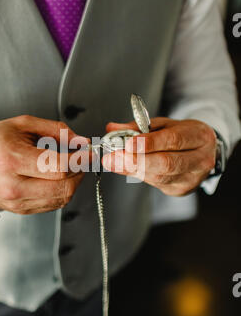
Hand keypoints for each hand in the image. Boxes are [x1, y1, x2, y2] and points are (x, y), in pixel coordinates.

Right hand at [0, 115, 88, 213]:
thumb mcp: (23, 124)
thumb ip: (56, 130)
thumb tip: (80, 141)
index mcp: (12, 159)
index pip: (57, 167)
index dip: (79, 159)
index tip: (88, 152)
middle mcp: (13, 185)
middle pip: (63, 186)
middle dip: (80, 171)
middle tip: (82, 159)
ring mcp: (16, 201)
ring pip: (61, 198)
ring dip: (73, 182)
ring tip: (70, 166)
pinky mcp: (20, 210)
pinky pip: (52, 204)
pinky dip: (62, 191)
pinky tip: (58, 177)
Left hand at [102, 118, 216, 196]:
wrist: (202, 152)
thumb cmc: (182, 135)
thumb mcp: (164, 124)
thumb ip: (138, 126)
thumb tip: (113, 128)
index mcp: (199, 136)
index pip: (174, 140)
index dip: (150, 143)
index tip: (128, 144)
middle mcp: (200, 159)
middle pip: (167, 164)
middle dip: (137, 161)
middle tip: (114, 157)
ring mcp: (192, 178)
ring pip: (159, 177)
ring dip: (132, 169)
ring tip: (113, 161)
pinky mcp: (181, 190)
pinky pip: (156, 184)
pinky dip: (138, 175)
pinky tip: (127, 167)